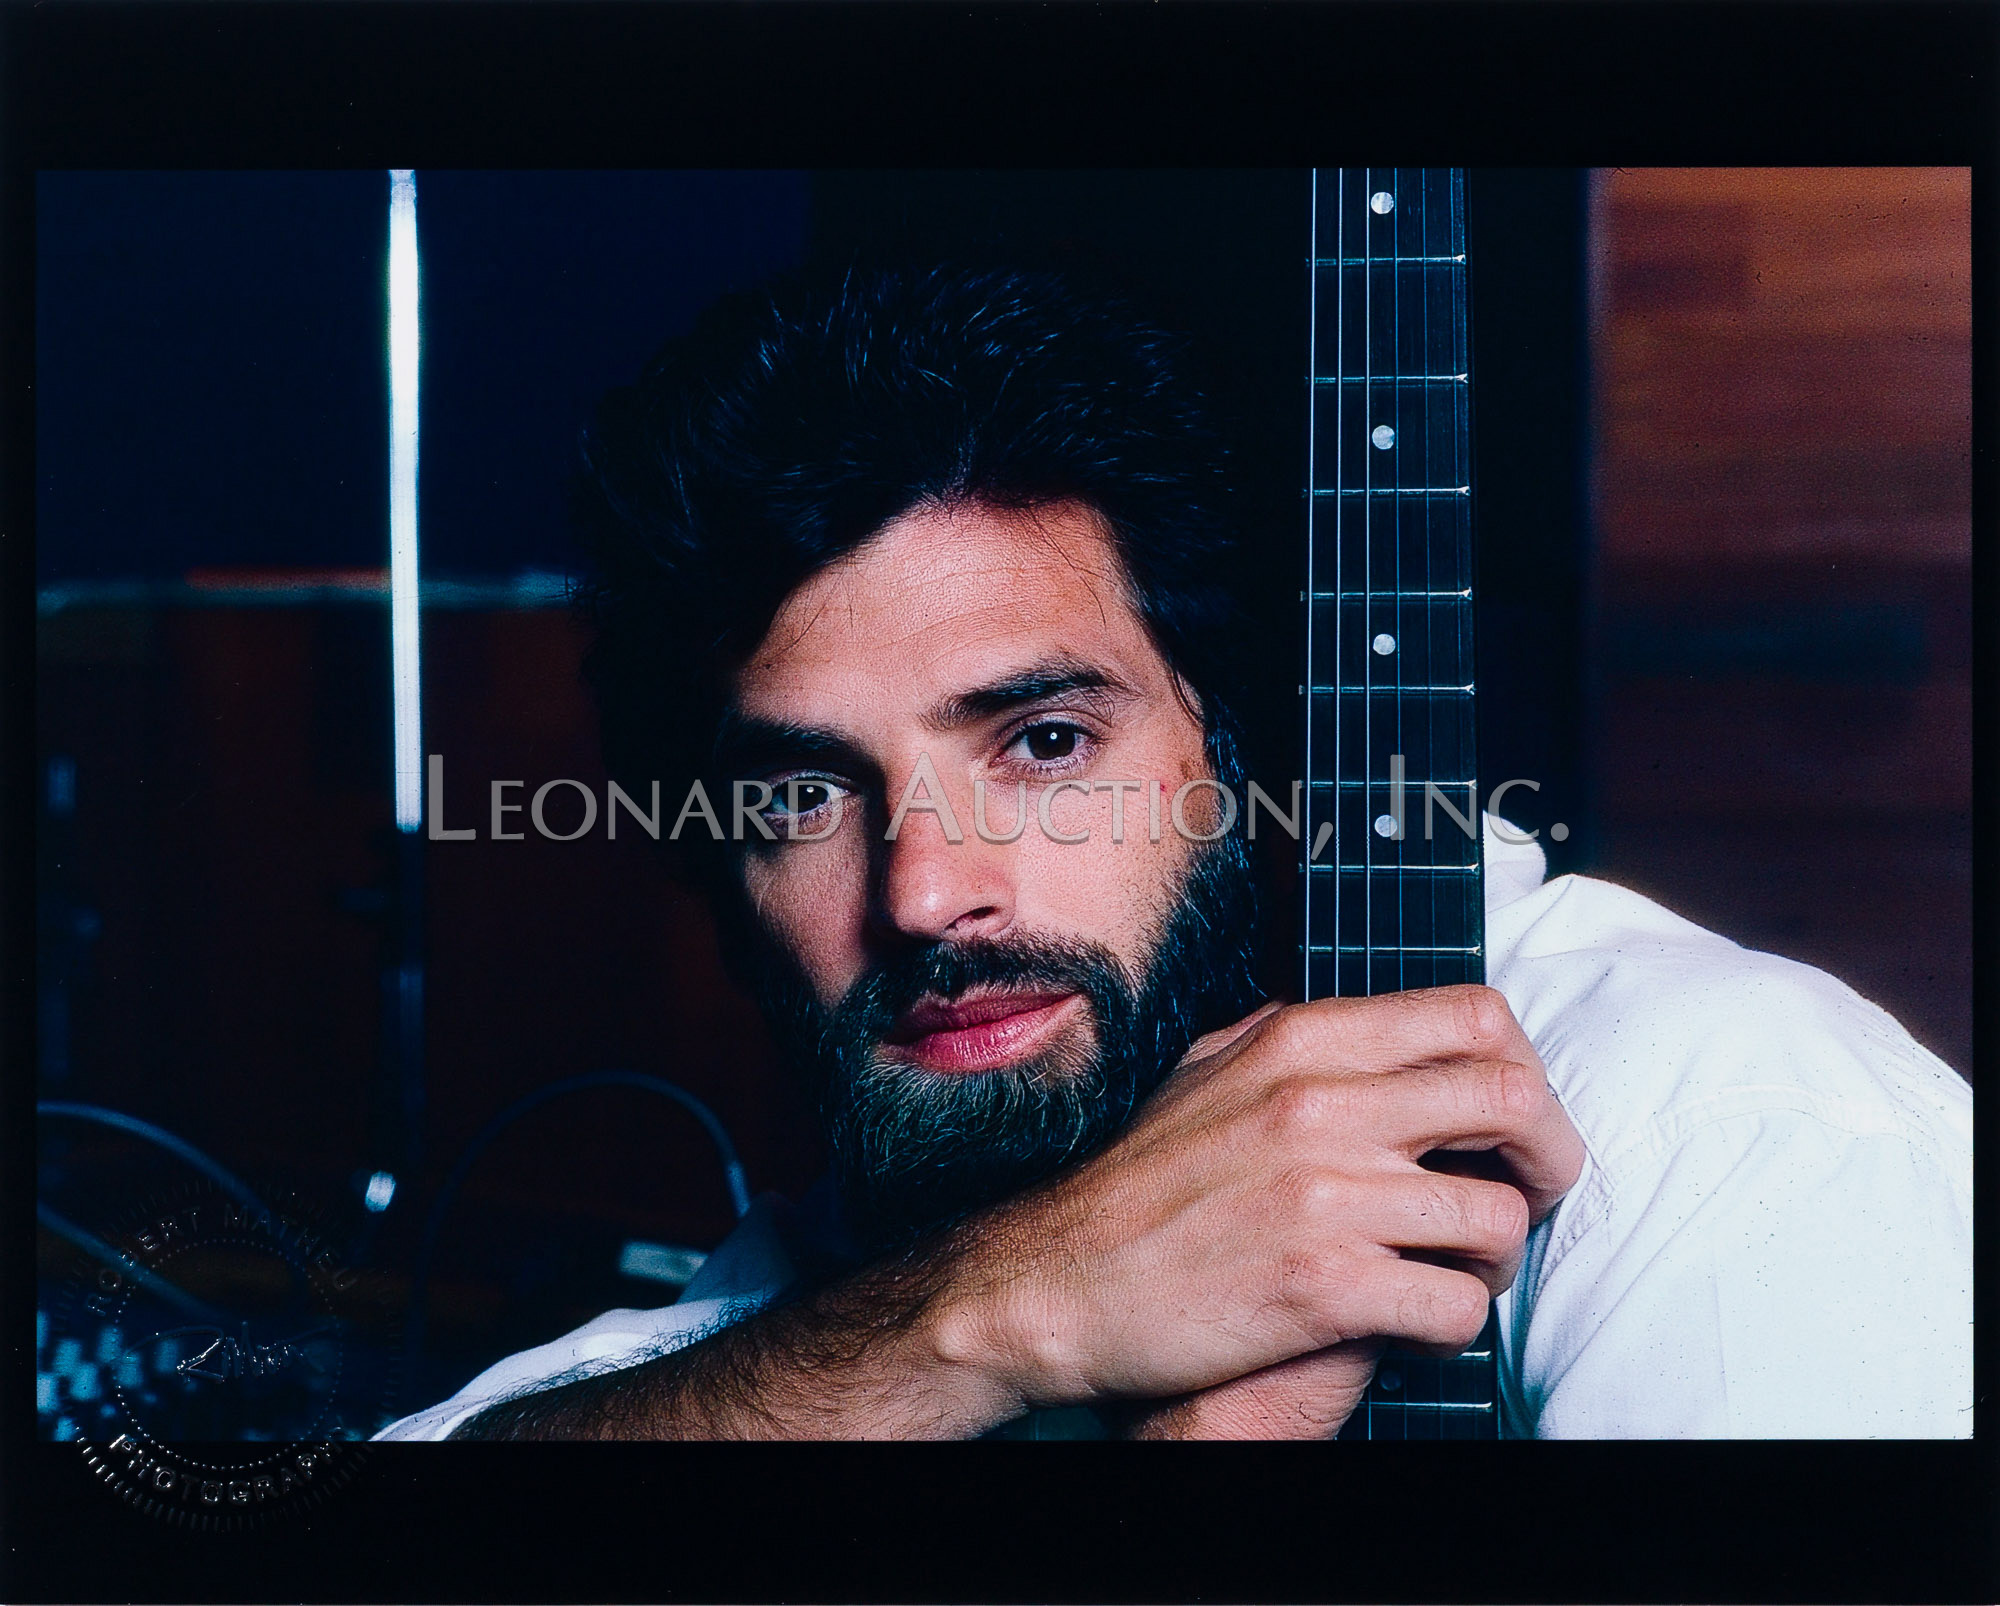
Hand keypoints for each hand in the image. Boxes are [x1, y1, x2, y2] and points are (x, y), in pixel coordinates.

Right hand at [928, 985, 1584, 1433]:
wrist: (1051, 1283)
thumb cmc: (1129, 1187)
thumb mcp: (1205, 1073)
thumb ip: (1289, 1041)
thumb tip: (1373, 1033)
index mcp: (1299, 1042)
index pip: (1475, 1017)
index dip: (1523, 1071)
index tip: (1512, 1120)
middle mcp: (1320, 1104)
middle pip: (1513, 1102)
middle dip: (1548, 1158)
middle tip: (1530, 1196)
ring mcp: (1324, 1194)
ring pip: (1499, 1217)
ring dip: (1496, 1258)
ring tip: (1456, 1272)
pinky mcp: (1323, 1286)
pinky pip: (1455, 1306)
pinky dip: (1452, 1324)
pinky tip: (1411, 1321)